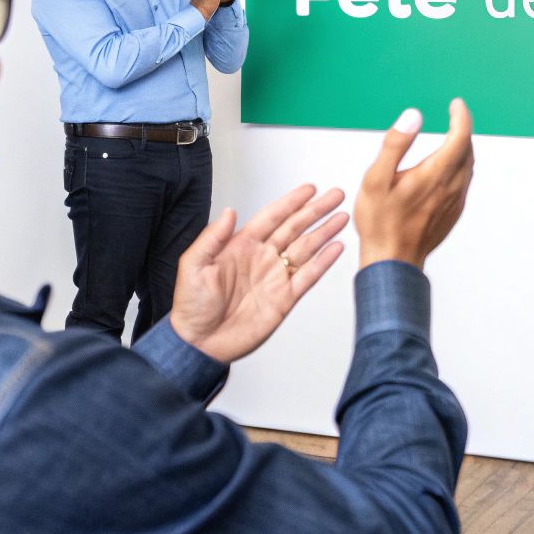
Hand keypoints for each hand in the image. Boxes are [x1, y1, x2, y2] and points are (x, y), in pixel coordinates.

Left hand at [169, 186, 349, 364]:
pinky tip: (335, 248)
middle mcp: (262, 258)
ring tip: (341, 218)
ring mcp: (275, 277)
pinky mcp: (284, 299)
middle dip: (316, 211)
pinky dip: (323, 262)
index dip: (292, 202)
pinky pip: (308, 276)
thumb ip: (213, 237)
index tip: (309, 190)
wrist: (200, 343)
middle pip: (295, 227)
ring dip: (324, 232)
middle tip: (335, 196)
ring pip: (306, 248)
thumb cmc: (192, 307)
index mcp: (241, 246)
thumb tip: (230, 211)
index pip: (272, 217)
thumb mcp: (194, 266)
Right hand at [356, 100, 475, 268]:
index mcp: (435, 174)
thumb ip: (395, 144)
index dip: (461, 116)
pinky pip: (464, 183)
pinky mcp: (452, 214)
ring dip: (463, 148)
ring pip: (469, 167)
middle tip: (454, 116)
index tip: (456, 104)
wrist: (393, 262)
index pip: (461, 136)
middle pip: (468, 150)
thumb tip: (413, 115)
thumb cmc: (380, 222)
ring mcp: (454, 202)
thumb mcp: (376, 179)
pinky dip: (460, 167)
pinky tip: (446, 169)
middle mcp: (451, 187)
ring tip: (452, 137)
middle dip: (462, 129)